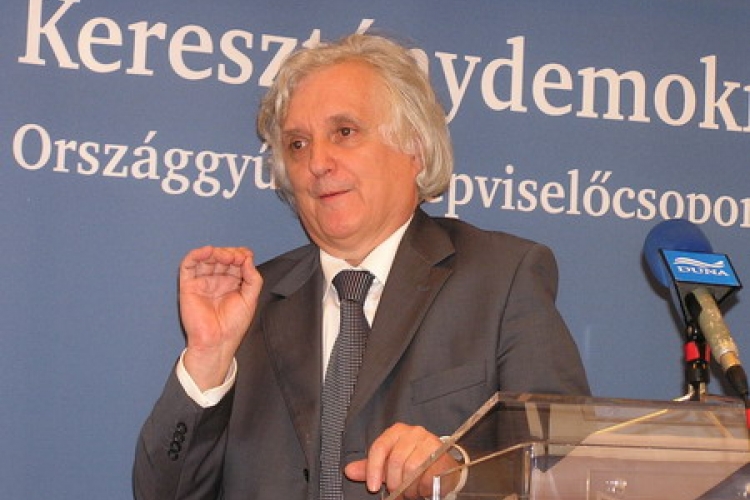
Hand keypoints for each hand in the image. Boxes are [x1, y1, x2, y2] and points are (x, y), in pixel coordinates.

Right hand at [179, 246, 261, 389]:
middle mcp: (217, 280)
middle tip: (236, 258)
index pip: (236, 261)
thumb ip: (253, 278)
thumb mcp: (251, 298)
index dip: (241, 255)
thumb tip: (248, 258)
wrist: (218, 341)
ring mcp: (203, 281)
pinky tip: (207, 252)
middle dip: (230, 253)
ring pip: (206, 258)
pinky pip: (188, 265)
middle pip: (222, 256)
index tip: (246, 257)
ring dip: (216, 252)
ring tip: (225, 257)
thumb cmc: (233, 325)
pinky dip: (196, 255)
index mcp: (233, 282)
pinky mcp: (189, 285)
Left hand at [344, 423, 460, 498]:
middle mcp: (414, 432)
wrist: (442, 466)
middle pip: (395, 460)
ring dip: (410, 487)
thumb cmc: (412, 463)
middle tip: (398, 493)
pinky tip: (423, 487)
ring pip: (412, 469)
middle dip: (394, 483)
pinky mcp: (442, 453)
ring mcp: (429, 441)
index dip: (373, 469)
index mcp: (397, 431)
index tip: (373, 487)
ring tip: (412, 490)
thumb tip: (348, 470)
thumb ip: (369, 467)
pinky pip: (427, 475)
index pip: (379, 447)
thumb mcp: (388, 465)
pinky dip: (422, 487)